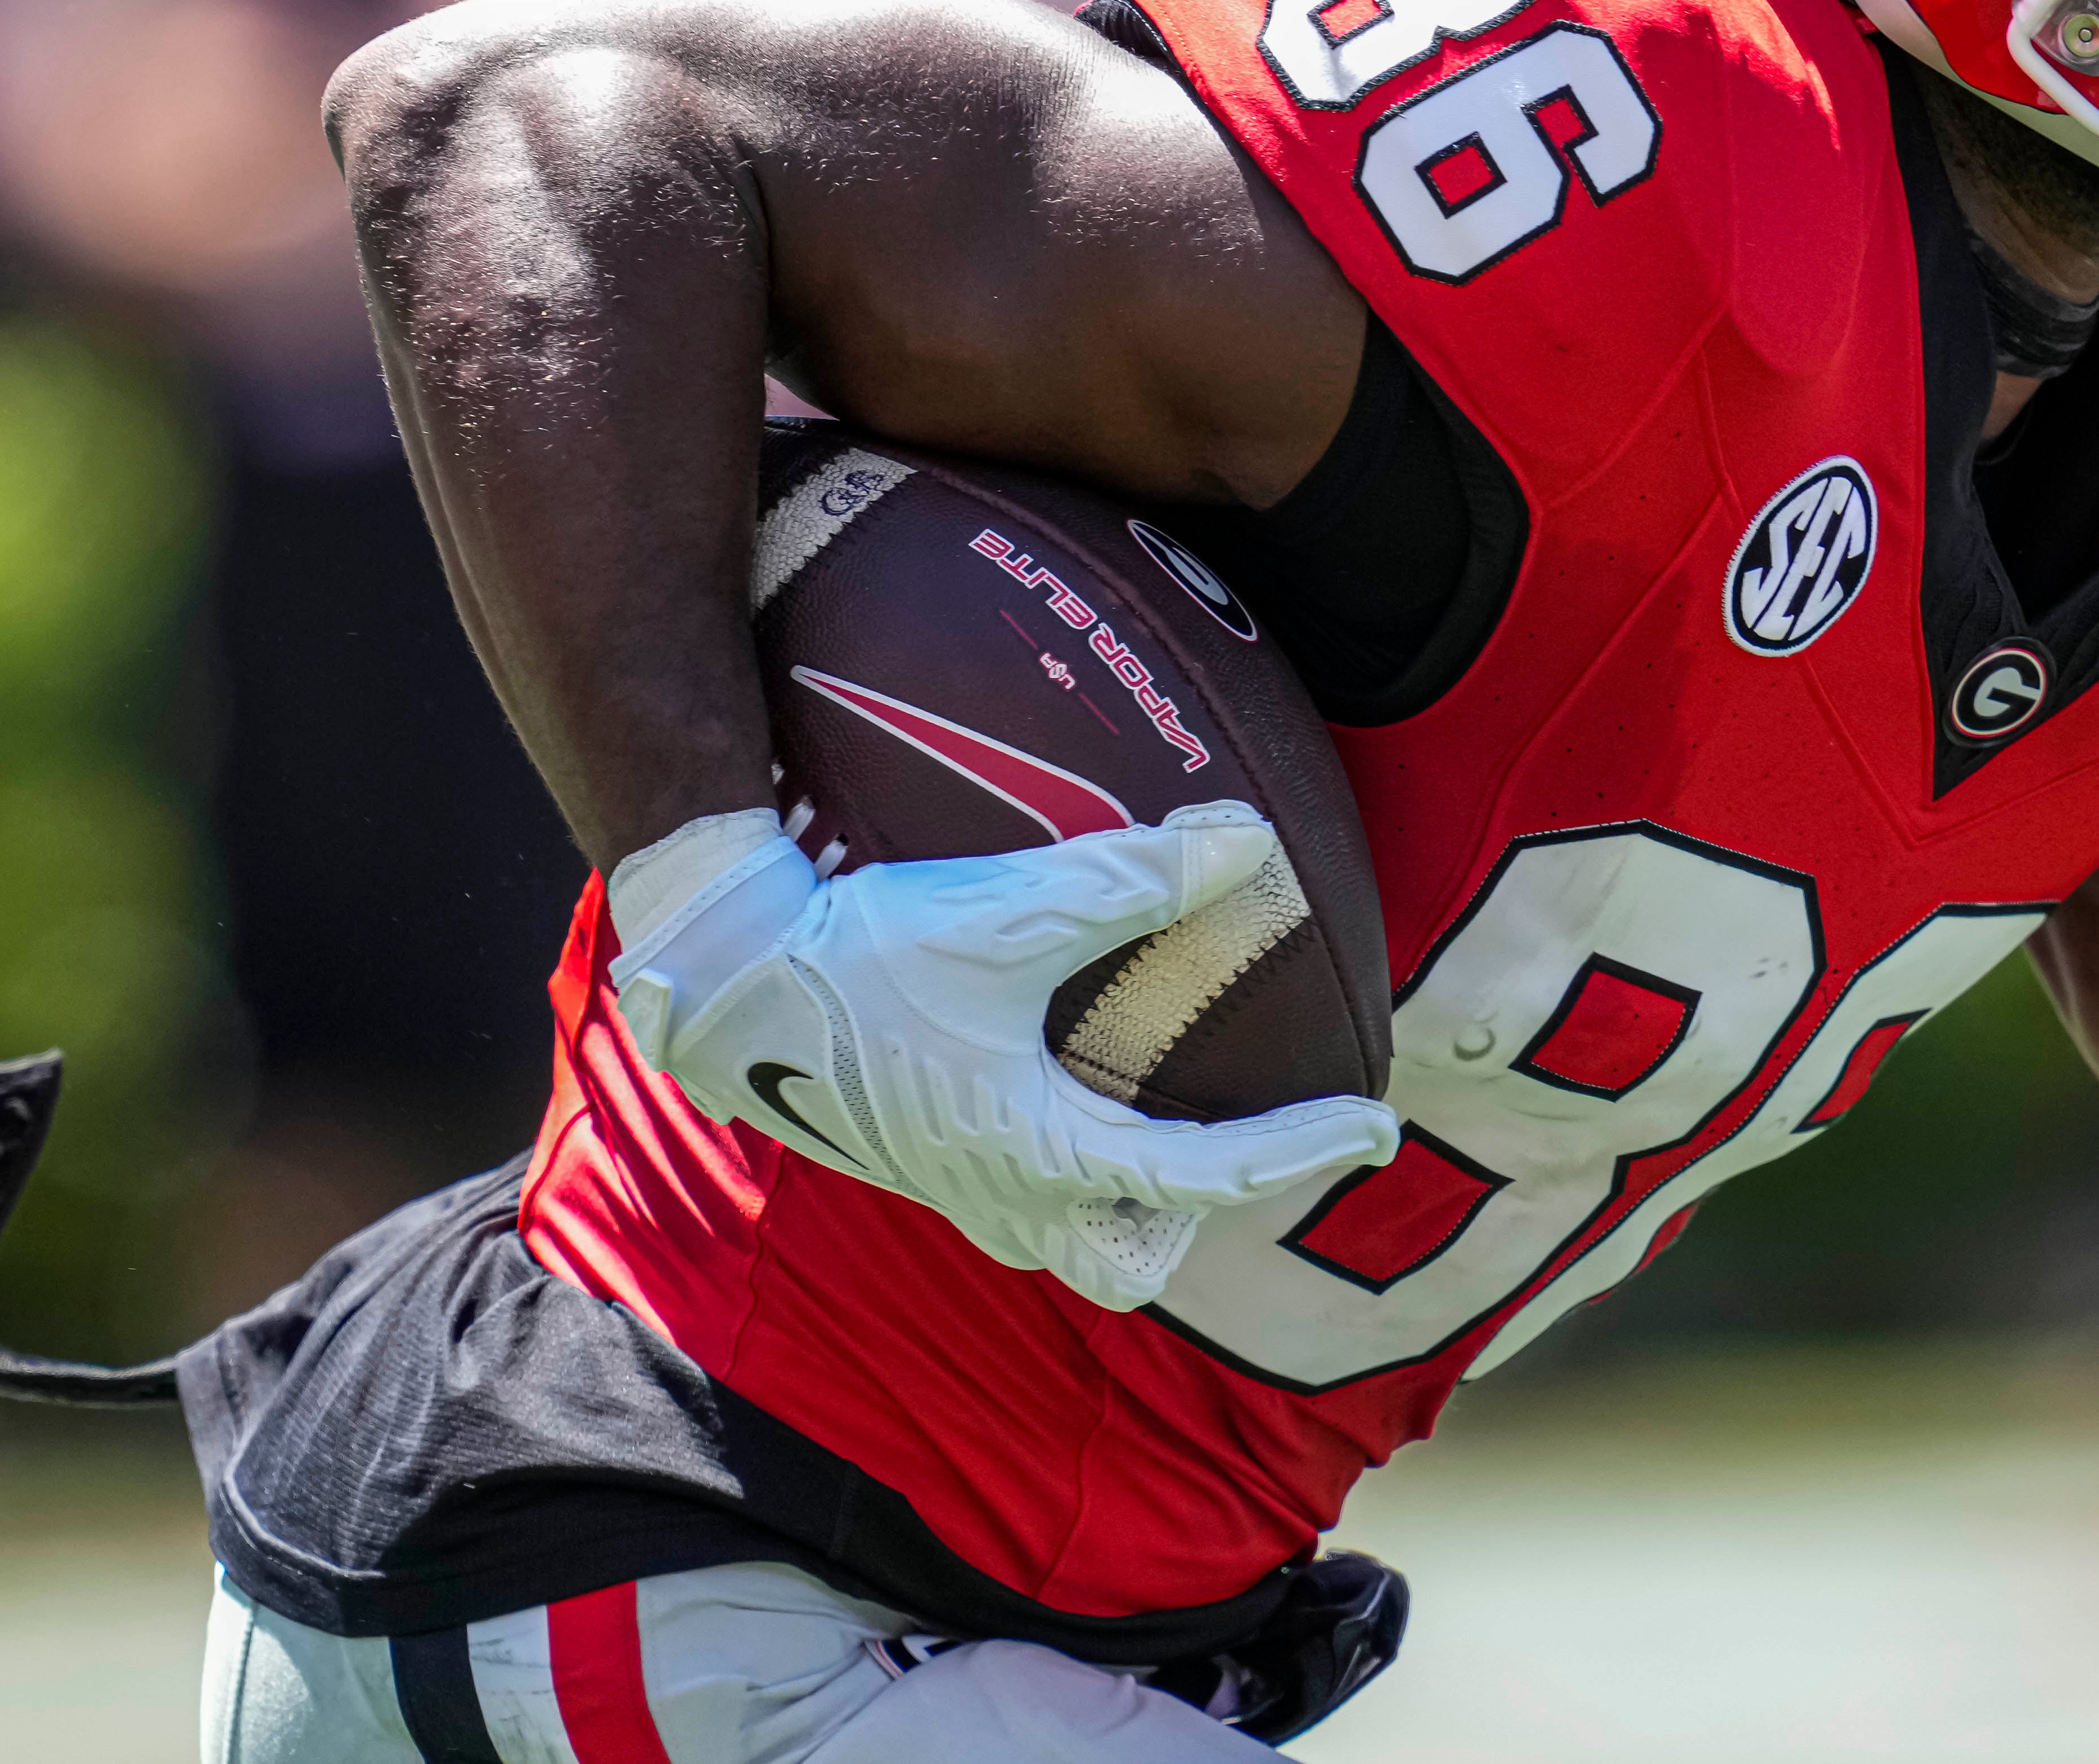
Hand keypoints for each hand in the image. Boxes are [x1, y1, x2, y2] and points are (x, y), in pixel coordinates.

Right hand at [604, 804, 1400, 1306]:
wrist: (724, 986)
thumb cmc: (864, 955)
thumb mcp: (1012, 912)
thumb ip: (1135, 878)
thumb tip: (1247, 842)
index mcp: (1042, 1157)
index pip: (1210, 1177)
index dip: (1303, 1150)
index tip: (1374, 1124)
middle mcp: (999, 1197)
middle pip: (1133, 1256)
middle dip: (1199, 1215)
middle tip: (1256, 1139)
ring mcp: (948, 1188)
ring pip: (1069, 1235)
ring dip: (1128, 1196)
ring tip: (1168, 1115)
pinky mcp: (912, 1157)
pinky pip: (1015, 1189)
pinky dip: (1066, 1157)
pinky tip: (1063, 1073)